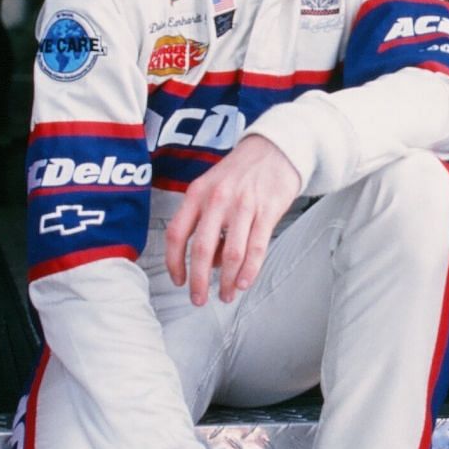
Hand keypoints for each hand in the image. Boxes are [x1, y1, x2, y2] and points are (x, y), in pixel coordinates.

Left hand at [164, 135, 301, 304]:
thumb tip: (210, 263)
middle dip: (199, 281)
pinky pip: (256, 247)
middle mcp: (217, 199)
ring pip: (231, 254)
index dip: (174, 262)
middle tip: (199, 300)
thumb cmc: (240, 171)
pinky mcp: (268, 211)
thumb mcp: (212, 187)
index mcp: (197, 194)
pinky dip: (249, 270)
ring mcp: (244, 205)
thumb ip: (205, 222)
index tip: (179, 281)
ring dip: (227, 281)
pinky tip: (244, 283)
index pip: (177, 234)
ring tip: (227, 295)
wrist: (275, 148)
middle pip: (202, 249)